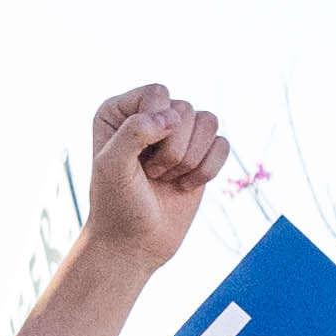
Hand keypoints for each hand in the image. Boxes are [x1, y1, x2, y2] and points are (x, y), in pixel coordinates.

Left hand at [74, 86, 229, 274]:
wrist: (134, 243)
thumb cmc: (116, 204)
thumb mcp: (112, 167)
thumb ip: (134, 132)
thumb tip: (172, 116)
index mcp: (121, 111)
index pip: (158, 93)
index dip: (156, 124)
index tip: (141, 157)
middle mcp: (150, 116)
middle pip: (185, 109)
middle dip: (173, 150)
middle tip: (152, 174)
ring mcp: (178, 135)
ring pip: (209, 122)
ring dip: (190, 159)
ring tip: (167, 178)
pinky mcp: (200, 155)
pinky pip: (223, 145)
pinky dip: (208, 170)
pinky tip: (185, 186)